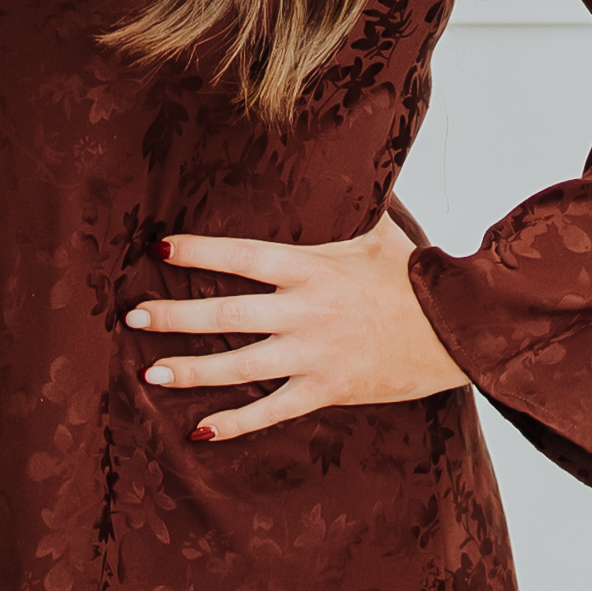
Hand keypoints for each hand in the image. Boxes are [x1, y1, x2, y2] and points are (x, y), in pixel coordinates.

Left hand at [128, 213, 463, 444]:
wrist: (460, 331)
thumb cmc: (418, 278)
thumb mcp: (382, 233)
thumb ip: (352, 204)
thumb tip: (348, 160)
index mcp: (313, 267)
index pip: (241, 256)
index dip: (197, 251)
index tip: (159, 247)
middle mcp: (305, 311)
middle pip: (226, 314)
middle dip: (174, 315)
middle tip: (132, 316)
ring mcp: (313, 354)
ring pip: (239, 366)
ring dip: (191, 370)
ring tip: (150, 372)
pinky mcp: (327, 390)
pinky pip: (271, 411)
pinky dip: (234, 424)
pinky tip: (199, 429)